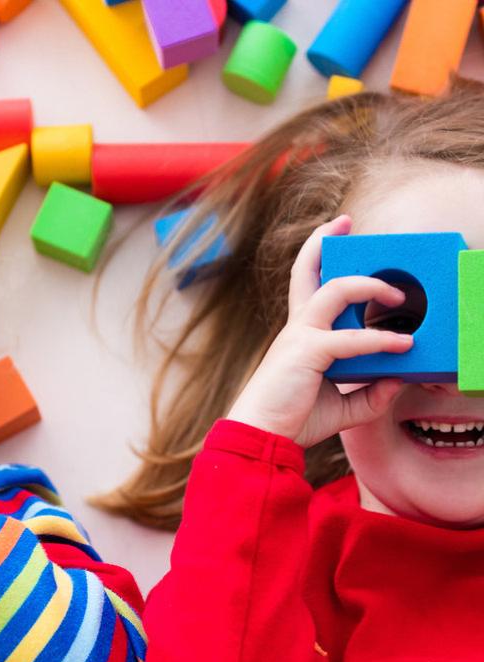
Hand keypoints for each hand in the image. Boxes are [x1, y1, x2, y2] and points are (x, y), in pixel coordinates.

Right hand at [227, 215, 413, 447]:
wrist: (261, 437)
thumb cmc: (293, 421)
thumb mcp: (342, 408)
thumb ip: (370, 395)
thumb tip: (399, 380)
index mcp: (300, 335)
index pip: (306, 285)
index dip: (316, 255)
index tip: (336, 233)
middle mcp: (298, 327)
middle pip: (307, 270)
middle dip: (325, 240)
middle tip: (348, 222)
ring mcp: (300, 336)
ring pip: (336, 290)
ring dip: (370, 286)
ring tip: (398, 296)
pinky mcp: (307, 352)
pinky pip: (350, 339)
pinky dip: (379, 340)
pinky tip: (401, 345)